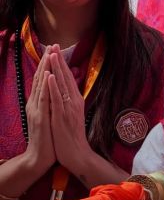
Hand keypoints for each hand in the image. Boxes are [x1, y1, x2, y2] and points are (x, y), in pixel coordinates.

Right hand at [24, 47, 55, 170]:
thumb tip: (57, 91)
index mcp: (39, 104)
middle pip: (41, 79)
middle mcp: (36, 104)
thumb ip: (52, 104)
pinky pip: (44, 99)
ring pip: (42, 85)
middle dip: (47, 62)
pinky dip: (46, 87)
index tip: (54, 51)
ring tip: (50, 54)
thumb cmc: (49, 138)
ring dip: (46, 69)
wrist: (41, 157)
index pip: (44, 81)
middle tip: (52, 46)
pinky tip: (48, 76)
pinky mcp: (41, 118)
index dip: (48, 66)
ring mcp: (38, 110)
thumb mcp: (50, 117)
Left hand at [47, 45, 89, 175]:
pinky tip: (50, 77)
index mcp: (75, 101)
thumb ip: (71, 102)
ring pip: (62, 85)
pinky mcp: (62, 117)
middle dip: (59, 61)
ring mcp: (68, 109)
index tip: (56, 50)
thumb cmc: (73, 137)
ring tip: (53, 54)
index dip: (62, 64)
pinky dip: (53, 87)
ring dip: (57, 69)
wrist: (77, 155)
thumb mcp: (73, 116)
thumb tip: (70, 90)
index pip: (68, 79)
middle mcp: (73, 102)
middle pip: (65, 78)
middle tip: (55, 45)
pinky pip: (57, 100)